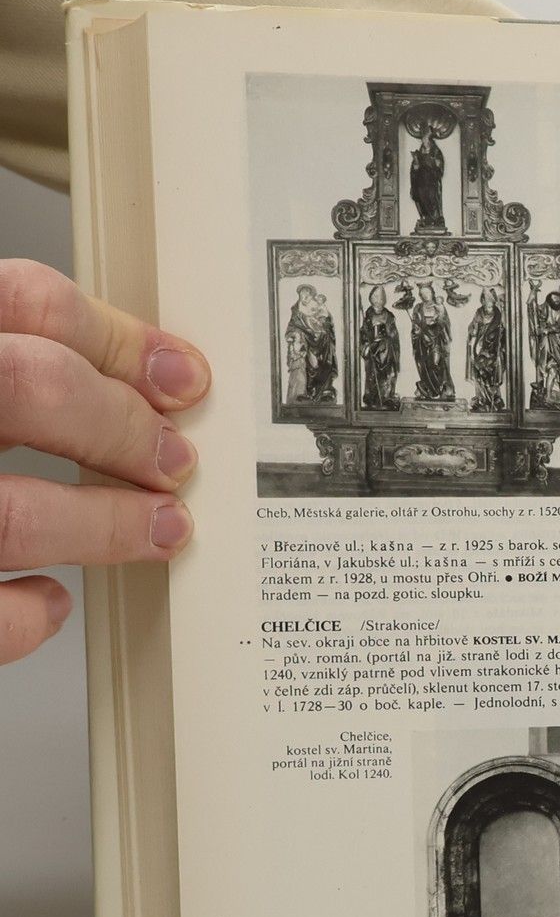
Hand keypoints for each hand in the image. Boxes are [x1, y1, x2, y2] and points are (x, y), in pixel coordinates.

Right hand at [0, 259, 207, 665]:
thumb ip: (18, 376)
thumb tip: (140, 389)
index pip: (21, 302)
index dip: (117, 339)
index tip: (184, 378)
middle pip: (26, 386)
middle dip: (123, 424)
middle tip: (178, 460)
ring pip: (9, 512)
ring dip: (104, 523)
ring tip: (158, 529)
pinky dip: (24, 613)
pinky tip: (47, 601)